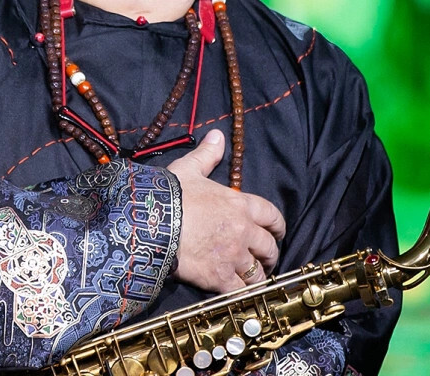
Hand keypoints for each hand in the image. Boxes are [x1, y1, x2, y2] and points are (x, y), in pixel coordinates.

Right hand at [166, 129, 286, 292]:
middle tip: (266, 259)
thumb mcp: (189, 168)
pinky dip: (242, 293)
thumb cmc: (170, 194)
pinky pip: (240, 291)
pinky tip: (239, 293)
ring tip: (254, 279)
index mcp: (240, 204)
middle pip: (269, 247)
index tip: (277, 232)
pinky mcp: (219, 277)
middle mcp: (243, 231)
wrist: (151, 222)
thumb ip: (207, 154)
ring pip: (257, 272)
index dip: (278, 226)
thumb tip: (217, 135)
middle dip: (270, 254)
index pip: (272, 216)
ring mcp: (233, 256)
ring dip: (258, 276)